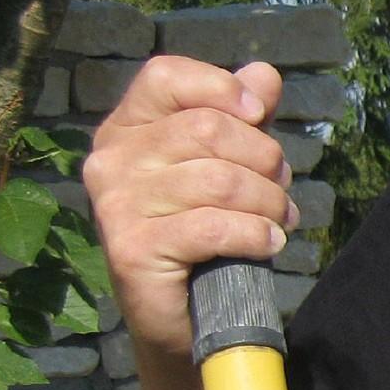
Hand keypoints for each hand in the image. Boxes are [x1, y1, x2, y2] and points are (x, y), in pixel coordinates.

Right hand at [84, 57, 295, 356]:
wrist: (184, 315)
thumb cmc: (205, 233)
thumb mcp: (227, 165)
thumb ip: (243, 119)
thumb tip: (264, 74)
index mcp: (126, 128)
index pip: (166, 76)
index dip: (222, 89)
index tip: (258, 117)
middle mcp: (110, 160)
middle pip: (208, 129)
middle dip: (264, 159)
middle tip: (279, 190)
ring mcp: (116, 205)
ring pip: (220, 180)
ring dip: (269, 202)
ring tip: (279, 220)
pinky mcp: (132, 248)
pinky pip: (214, 226)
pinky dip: (256, 234)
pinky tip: (268, 243)